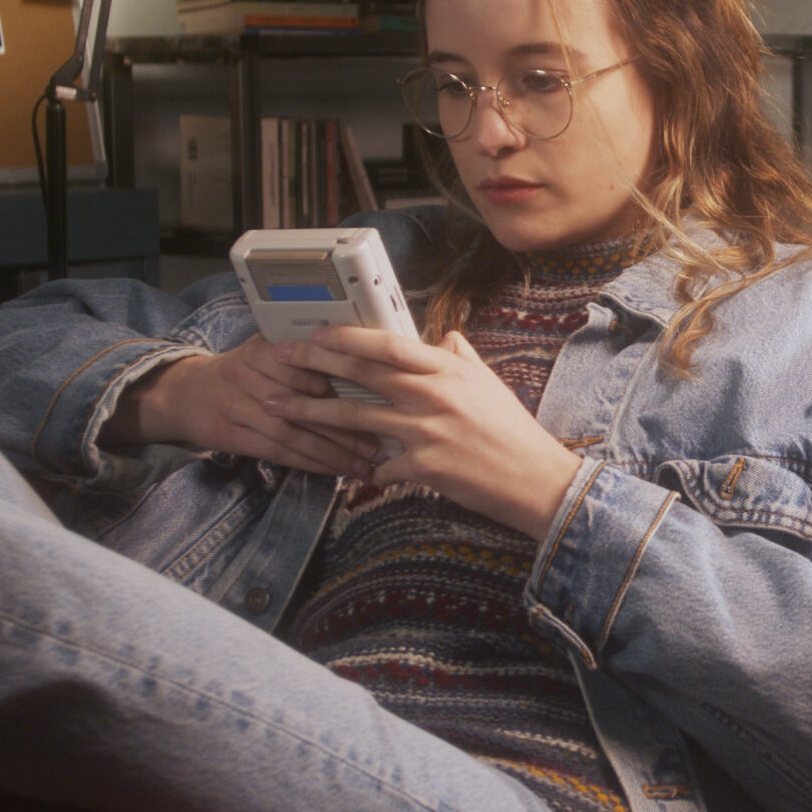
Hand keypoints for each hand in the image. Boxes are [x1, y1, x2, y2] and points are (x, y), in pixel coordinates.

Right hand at [101, 338, 379, 476]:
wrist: (186, 393)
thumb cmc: (244, 372)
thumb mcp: (267, 351)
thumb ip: (305, 356)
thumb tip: (367, 365)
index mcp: (262, 347)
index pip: (303, 364)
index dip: (337, 382)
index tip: (373, 399)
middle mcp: (245, 373)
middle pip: (301, 402)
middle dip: (343, 425)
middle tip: (377, 441)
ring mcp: (234, 405)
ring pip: (289, 431)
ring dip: (329, 451)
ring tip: (362, 464)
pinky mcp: (229, 435)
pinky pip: (274, 451)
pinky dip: (306, 463)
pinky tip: (332, 470)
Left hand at [266, 327, 583, 539]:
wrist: (535, 479)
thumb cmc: (512, 431)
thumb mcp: (489, 384)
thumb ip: (461, 357)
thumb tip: (444, 337)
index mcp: (447, 370)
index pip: (388, 345)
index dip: (348, 337)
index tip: (318, 332)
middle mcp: (433, 395)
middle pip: (362, 373)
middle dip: (314, 363)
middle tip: (279, 357)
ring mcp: (426, 432)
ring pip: (355, 418)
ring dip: (310, 413)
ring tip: (276, 407)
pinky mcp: (423, 467)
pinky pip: (378, 467)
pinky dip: (362, 470)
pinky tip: (347, 472)